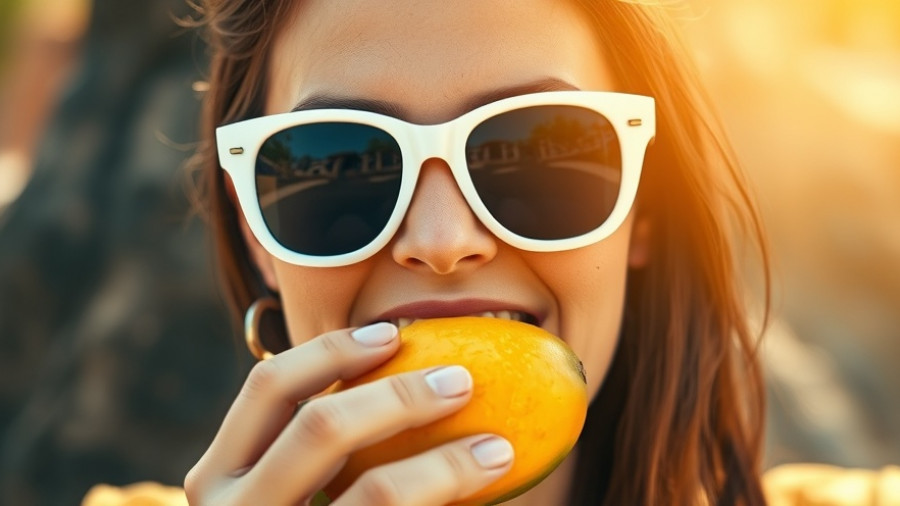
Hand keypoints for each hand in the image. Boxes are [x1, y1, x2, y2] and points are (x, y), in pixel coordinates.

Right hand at [184, 322, 513, 504]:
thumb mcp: (276, 495)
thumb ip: (312, 450)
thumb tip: (409, 376)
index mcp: (217, 475)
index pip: (268, 386)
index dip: (331, 350)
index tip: (393, 334)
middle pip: (320, 426)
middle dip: (400, 396)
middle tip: (461, 381)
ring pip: (376, 490)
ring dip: (447, 463)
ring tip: (496, 449)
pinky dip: (445, 498)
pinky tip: (484, 489)